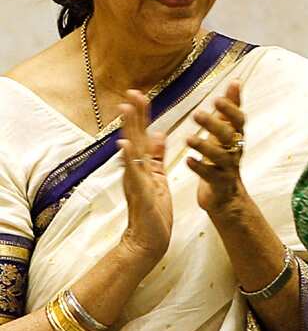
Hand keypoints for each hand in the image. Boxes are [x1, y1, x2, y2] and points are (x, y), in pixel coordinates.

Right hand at [116, 91, 173, 262]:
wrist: (149, 240)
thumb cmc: (154, 211)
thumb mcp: (159, 178)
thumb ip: (157, 157)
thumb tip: (160, 133)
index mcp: (143, 165)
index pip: (142, 135)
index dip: (142, 115)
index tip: (141, 93)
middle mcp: (135, 169)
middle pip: (134, 136)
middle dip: (134, 114)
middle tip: (132, 91)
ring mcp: (135, 180)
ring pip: (131, 150)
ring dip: (128, 129)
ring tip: (125, 109)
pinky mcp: (139, 192)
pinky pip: (132, 173)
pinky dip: (128, 159)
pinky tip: (123, 146)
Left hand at [187, 81, 248, 214]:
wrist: (226, 196)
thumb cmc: (223, 159)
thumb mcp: (228, 133)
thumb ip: (230, 109)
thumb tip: (236, 81)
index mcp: (236, 137)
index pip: (238, 120)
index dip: (230, 110)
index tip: (217, 98)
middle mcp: (234, 150)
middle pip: (229, 135)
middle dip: (214, 124)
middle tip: (197, 114)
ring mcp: (228, 168)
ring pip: (220, 156)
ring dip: (204, 146)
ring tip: (188, 139)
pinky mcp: (219, 184)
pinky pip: (210, 175)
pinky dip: (199, 168)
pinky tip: (188, 162)